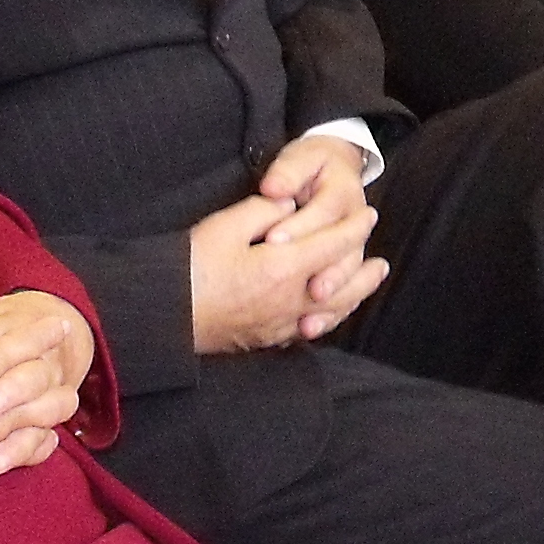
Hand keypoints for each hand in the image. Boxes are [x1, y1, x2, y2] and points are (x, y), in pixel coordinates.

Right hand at [189, 133, 385, 353]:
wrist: (162, 315)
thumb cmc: (189, 268)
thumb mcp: (225, 225)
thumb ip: (264, 211)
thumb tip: (290, 205)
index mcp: (283, 268)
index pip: (332, 245)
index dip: (354, 229)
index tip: (369, 216)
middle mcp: (289, 300)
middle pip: (342, 285)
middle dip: (364, 272)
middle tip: (381, 262)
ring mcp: (279, 323)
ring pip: (330, 312)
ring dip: (354, 297)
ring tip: (367, 287)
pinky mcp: (265, 337)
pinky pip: (309, 329)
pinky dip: (328, 319)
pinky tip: (329, 314)